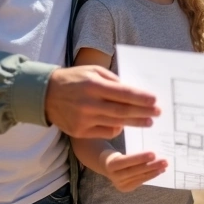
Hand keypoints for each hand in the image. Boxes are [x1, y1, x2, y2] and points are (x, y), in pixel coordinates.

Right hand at [44, 65, 159, 137]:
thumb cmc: (74, 79)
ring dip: (135, 122)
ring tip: (148, 122)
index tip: (155, 101)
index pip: (123, 93)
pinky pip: (105, 132)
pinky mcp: (80, 131)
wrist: (45, 95)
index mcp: (93, 85)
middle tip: (157, 113)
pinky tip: (125, 125)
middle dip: (143, 112)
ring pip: (116, 123)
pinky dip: (117, 128)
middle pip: (123, 110)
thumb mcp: (92, 71)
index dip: (141, 98)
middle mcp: (89, 103)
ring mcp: (84, 119)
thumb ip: (113, 80)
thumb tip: (133, 91)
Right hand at [100, 150, 167, 191]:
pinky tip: (160, 171)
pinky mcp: (125, 188)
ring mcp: (119, 184)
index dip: (139, 158)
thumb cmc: (115, 152)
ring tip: (164, 166)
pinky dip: (150, 176)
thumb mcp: (116, 148)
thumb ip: (126, 144)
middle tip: (164, 161)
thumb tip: (140, 136)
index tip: (153, 154)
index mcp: (109, 163)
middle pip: (134, 171)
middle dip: (150, 167)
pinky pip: (140, 181)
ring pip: (139, 178)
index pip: (125, 161)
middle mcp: (113, 176)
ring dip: (153, 172)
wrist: (105, 165)